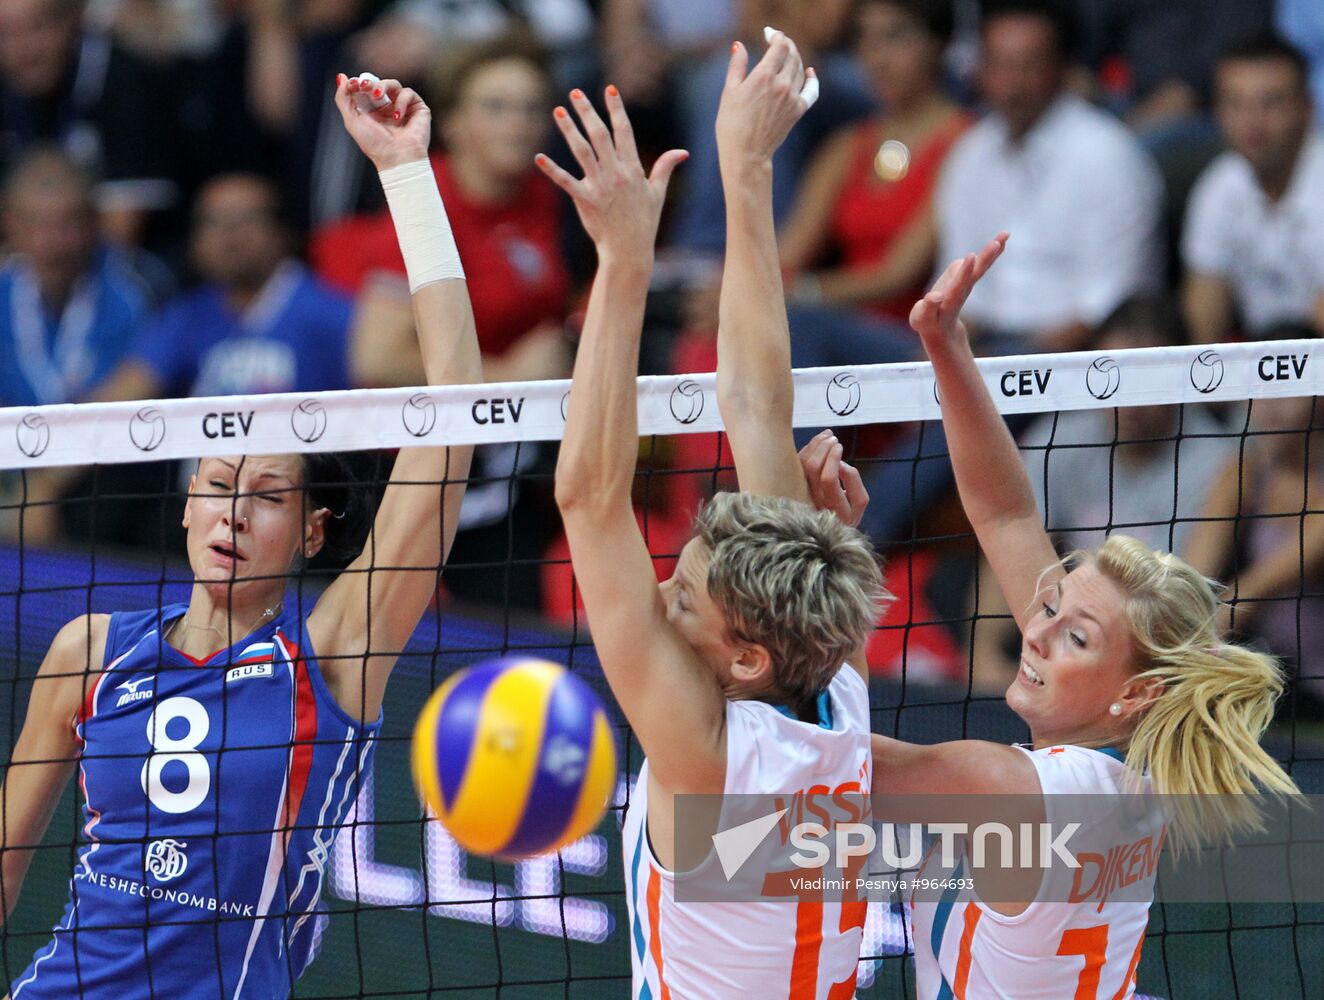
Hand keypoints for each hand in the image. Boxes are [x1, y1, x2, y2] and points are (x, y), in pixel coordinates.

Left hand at [333, 74, 430, 170]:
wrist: (397, 158)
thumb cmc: (375, 145)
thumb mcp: (352, 121)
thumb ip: (343, 99)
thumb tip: (342, 77)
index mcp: (371, 112)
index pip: (364, 89)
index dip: (358, 83)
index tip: (353, 84)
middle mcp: (387, 109)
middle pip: (377, 84)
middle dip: (370, 82)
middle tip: (365, 86)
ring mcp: (402, 108)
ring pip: (393, 84)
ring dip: (383, 86)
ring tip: (378, 96)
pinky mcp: (418, 109)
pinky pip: (408, 93)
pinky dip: (401, 101)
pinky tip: (398, 117)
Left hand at [537, 87, 686, 256]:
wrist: (629, 250)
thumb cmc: (644, 222)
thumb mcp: (657, 193)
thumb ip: (666, 168)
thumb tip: (682, 152)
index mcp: (633, 169)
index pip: (624, 131)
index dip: (617, 108)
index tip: (610, 89)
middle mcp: (616, 173)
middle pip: (600, 135)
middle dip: (587, 112)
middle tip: (575, 93)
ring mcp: (600, 186)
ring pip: (582, 151)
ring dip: (569, 130)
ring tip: (558, 111)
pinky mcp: (586, 200)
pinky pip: (566, 182)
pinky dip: (552, 170)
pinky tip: (539, 157)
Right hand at [716, 29, 815, 171]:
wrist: (747, 154)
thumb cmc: (731, 124)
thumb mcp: (729, 91)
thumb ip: (737, 65)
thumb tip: (739, 45)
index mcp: (764, 75)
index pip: (779, 45)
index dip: (776, 35)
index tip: (769, 33)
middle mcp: (782, 84)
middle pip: (792, 54)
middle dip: (785, 45)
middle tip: (776, 42)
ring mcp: (793, 98)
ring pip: (800, 69)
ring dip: (794, 58)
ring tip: (786, 55)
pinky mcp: (798, 110)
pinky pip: (811, 90)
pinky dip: (811, 79)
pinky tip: (809, 72)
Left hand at [799, 430, 868, 527]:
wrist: (824, 534)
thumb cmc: (846, 514)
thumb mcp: (858, 502)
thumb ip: (852, 481)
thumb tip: (838, 461)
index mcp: (835, 508)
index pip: (829, 479)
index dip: (833, 460)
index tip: (839, 447)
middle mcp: (816, 502)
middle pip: (813, 469)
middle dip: (823, 448)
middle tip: (833, 439)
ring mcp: (803, 497)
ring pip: (803, 466)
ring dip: (814, 446)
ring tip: (826, 436)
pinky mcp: (796, 491)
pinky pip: (798, 467)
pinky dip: (806, 452)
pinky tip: (816, 443)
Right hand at [909, 233, 1007, 350]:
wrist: (942, 328)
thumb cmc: (929, 323)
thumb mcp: (923, 318)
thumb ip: (928, 308)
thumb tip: (935, 296)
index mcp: (950, 299)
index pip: (958, 284)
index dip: (964, 272)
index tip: (970, 256)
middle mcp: (962, 289)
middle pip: (975, 273)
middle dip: (985, 258)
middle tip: (996, 243)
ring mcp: (967, 283)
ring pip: (981, 266)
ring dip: (993, 251)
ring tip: (1005, 234)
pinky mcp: (967, 277)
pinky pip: (982, 263)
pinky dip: (993, 251)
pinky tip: (1002, 239)